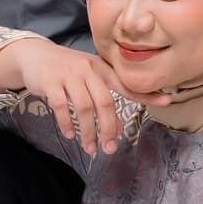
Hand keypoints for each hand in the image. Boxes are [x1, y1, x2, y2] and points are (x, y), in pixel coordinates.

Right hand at [5, 38, 171, 157]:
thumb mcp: (88, 79)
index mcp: (102, 69)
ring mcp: (69, 75)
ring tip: (90, 148)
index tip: (167, 101)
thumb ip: (103, 99)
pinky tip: (70, 135)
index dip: (146, 94)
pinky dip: (67, 124)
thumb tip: (118, 129)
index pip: (127, 84)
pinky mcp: (51, 82)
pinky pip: (62, 107)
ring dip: (88, 132)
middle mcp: (88, 70)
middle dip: (109, 128)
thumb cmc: (67, 70)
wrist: (35, 54)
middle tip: (111, 148)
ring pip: (84, 108)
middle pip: (105, 102)